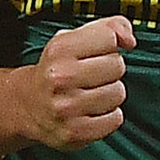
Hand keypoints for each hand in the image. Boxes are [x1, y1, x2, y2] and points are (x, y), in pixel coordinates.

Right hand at [17, 15, 134, 149]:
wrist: (29, 106)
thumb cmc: (58, 69)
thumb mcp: (74, 38)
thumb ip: (109, 27)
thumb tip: (130, 41)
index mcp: (59, 49)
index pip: (110, 38)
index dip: (107, 45)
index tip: (95, 52)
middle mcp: (60, 77)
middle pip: (117, 66)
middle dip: (109, 70)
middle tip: (90, 76)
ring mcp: (67, 107)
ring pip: (118, 93)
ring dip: (110, 94)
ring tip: (90, 94)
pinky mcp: (75, 132)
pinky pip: (115, 119)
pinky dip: (108, 116)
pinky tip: (91, 111)